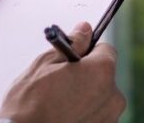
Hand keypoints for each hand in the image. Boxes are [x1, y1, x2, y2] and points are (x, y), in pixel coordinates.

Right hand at [0, 22, 125, 122]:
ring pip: (100, 98)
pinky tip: (64, 116)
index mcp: (102, 72)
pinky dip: (84, 114)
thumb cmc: (30, 104)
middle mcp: (113, 97)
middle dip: (86, 75)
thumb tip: (85, 29)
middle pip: (104, 75)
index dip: (87, 51)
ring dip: (85, 96)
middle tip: (61, 82)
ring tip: (59, 103)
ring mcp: (109, 119)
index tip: (73, 58)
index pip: (105, 50)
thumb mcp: (46, 63)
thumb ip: (72, 43)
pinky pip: (95, 116)